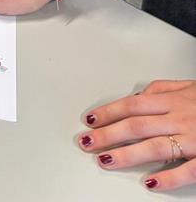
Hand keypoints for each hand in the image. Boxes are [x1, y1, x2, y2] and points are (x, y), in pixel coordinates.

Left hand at [77, 80, 195, 191]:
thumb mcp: (188, 86)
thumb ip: (163, 89)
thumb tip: (139, 94)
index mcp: (172, 100)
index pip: (132, 105)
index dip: (108, 112)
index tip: (89, 119)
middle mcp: (179, 117)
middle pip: (136, 125)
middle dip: (107, 133)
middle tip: (86, 142)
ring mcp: (193, 138)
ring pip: (154, 146)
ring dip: (127, 154)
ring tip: (106, 160)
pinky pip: (187, 170)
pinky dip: (167, 177)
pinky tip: (149, 183)